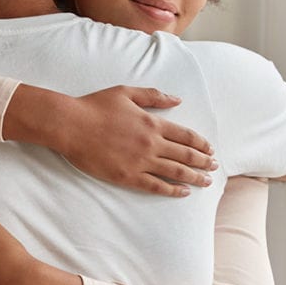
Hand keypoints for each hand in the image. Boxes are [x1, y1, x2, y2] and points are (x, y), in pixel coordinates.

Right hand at [4, 85, 215, 196]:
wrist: (71, 125)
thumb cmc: (95, 106)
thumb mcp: (127, 92)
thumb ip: (154, 95)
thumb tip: (177, 99)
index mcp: (153, 123)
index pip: (186, 136)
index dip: (201, 143)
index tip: (210, 149)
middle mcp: (151, 143)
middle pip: (186, 155)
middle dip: (203, 162)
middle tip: (214, 167)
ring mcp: (140, 161)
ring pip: (175, 172)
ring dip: (194, 177)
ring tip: (206, 181)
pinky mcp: (127, 176)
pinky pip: (155, 186)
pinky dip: (172, 190)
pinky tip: (183, 192)